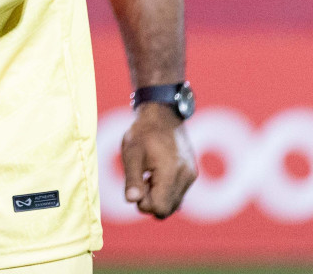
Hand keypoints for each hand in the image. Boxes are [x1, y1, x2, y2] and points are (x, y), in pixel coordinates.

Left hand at [121, 103, 196, 217]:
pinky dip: (166, 190)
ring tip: (148, 175)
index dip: (143, 203)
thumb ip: (132, 179)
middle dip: (150, 201)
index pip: (160, 208)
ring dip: (158, 196)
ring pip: (174, 203)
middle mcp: (186, 177)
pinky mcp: (192, 174)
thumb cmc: (143, 133)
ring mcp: (191, 176)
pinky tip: (156, 174)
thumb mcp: (131, 154)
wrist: (162, 115)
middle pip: (167, 209)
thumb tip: (132, 201)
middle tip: (141, 180)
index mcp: (171, 173)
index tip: (136, 186)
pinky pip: (178, 194)